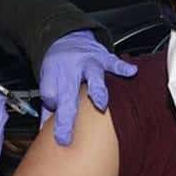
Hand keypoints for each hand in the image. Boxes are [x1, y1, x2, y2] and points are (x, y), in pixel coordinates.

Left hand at [39, 30, 137, 145]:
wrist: (68, 38)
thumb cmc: (60, 66)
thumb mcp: (49, 83)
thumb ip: (48, 108)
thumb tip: (44, 133)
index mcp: (54, 77)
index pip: (49, 98)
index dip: (54, 115)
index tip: (60, 137)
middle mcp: (70, 70)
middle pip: (67, 94)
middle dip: (66, 116)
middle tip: (65, 136)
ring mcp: (87, 63)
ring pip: (92, 76)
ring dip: (96, 90)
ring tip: (100, 103)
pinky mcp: (104, 58)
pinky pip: (113, 62)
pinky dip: (121, 68)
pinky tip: (131, 72)